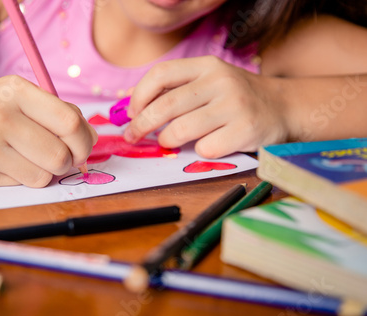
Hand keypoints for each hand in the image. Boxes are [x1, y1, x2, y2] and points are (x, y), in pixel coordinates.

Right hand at [0, 75, 96, 186]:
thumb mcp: (18, 95)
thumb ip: (57, 112)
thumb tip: (91, 139)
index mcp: (16, 91)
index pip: (69, 122)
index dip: (84, 140)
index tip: (82, 147)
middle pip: (60, 155)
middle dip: (68, 161)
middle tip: (60, 157)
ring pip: (44, 176)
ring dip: (47, 172)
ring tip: (32, 159)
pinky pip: (22, 184)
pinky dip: (24, 177)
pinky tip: (9, 163)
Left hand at [123, 56, 289, 157]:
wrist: (283, 107)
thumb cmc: (235, 98)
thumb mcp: (210, 82)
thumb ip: (177, 90)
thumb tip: (134, 108)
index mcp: (207, 66)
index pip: (161, 74)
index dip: (139, 96)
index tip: (131, 113)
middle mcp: (220, 81)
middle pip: (165, 106)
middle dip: (141, 125)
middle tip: (133, 136)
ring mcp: (234, 106)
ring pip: (180, 130)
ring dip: (167, 141)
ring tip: (170, 141)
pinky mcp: (245, 131)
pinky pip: (204, 148)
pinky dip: (198, 152)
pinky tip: (207, 145)